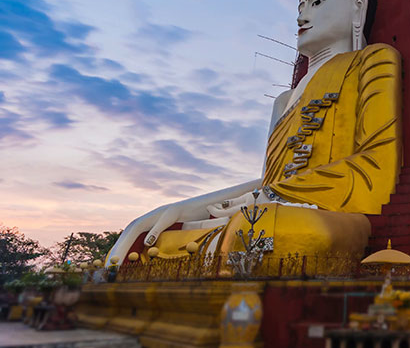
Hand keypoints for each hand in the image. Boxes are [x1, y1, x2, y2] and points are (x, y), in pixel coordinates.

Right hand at [107, 179, 260, 263]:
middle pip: (139, 225)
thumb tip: (261, 180)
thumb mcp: (231, 200)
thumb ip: (244, 192)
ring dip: (118, 251)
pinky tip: (113, 271)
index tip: (150, 240)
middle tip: (115, 263)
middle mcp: (162, 213)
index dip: (158, 226)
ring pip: (131, 234)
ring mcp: (153, 221)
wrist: (208, 205)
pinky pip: (132, 243)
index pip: (166, 216)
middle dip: (125, 244)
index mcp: (180, 208)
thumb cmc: (220, 204)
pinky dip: (123, 254)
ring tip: (107, 269)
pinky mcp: (150, 232)